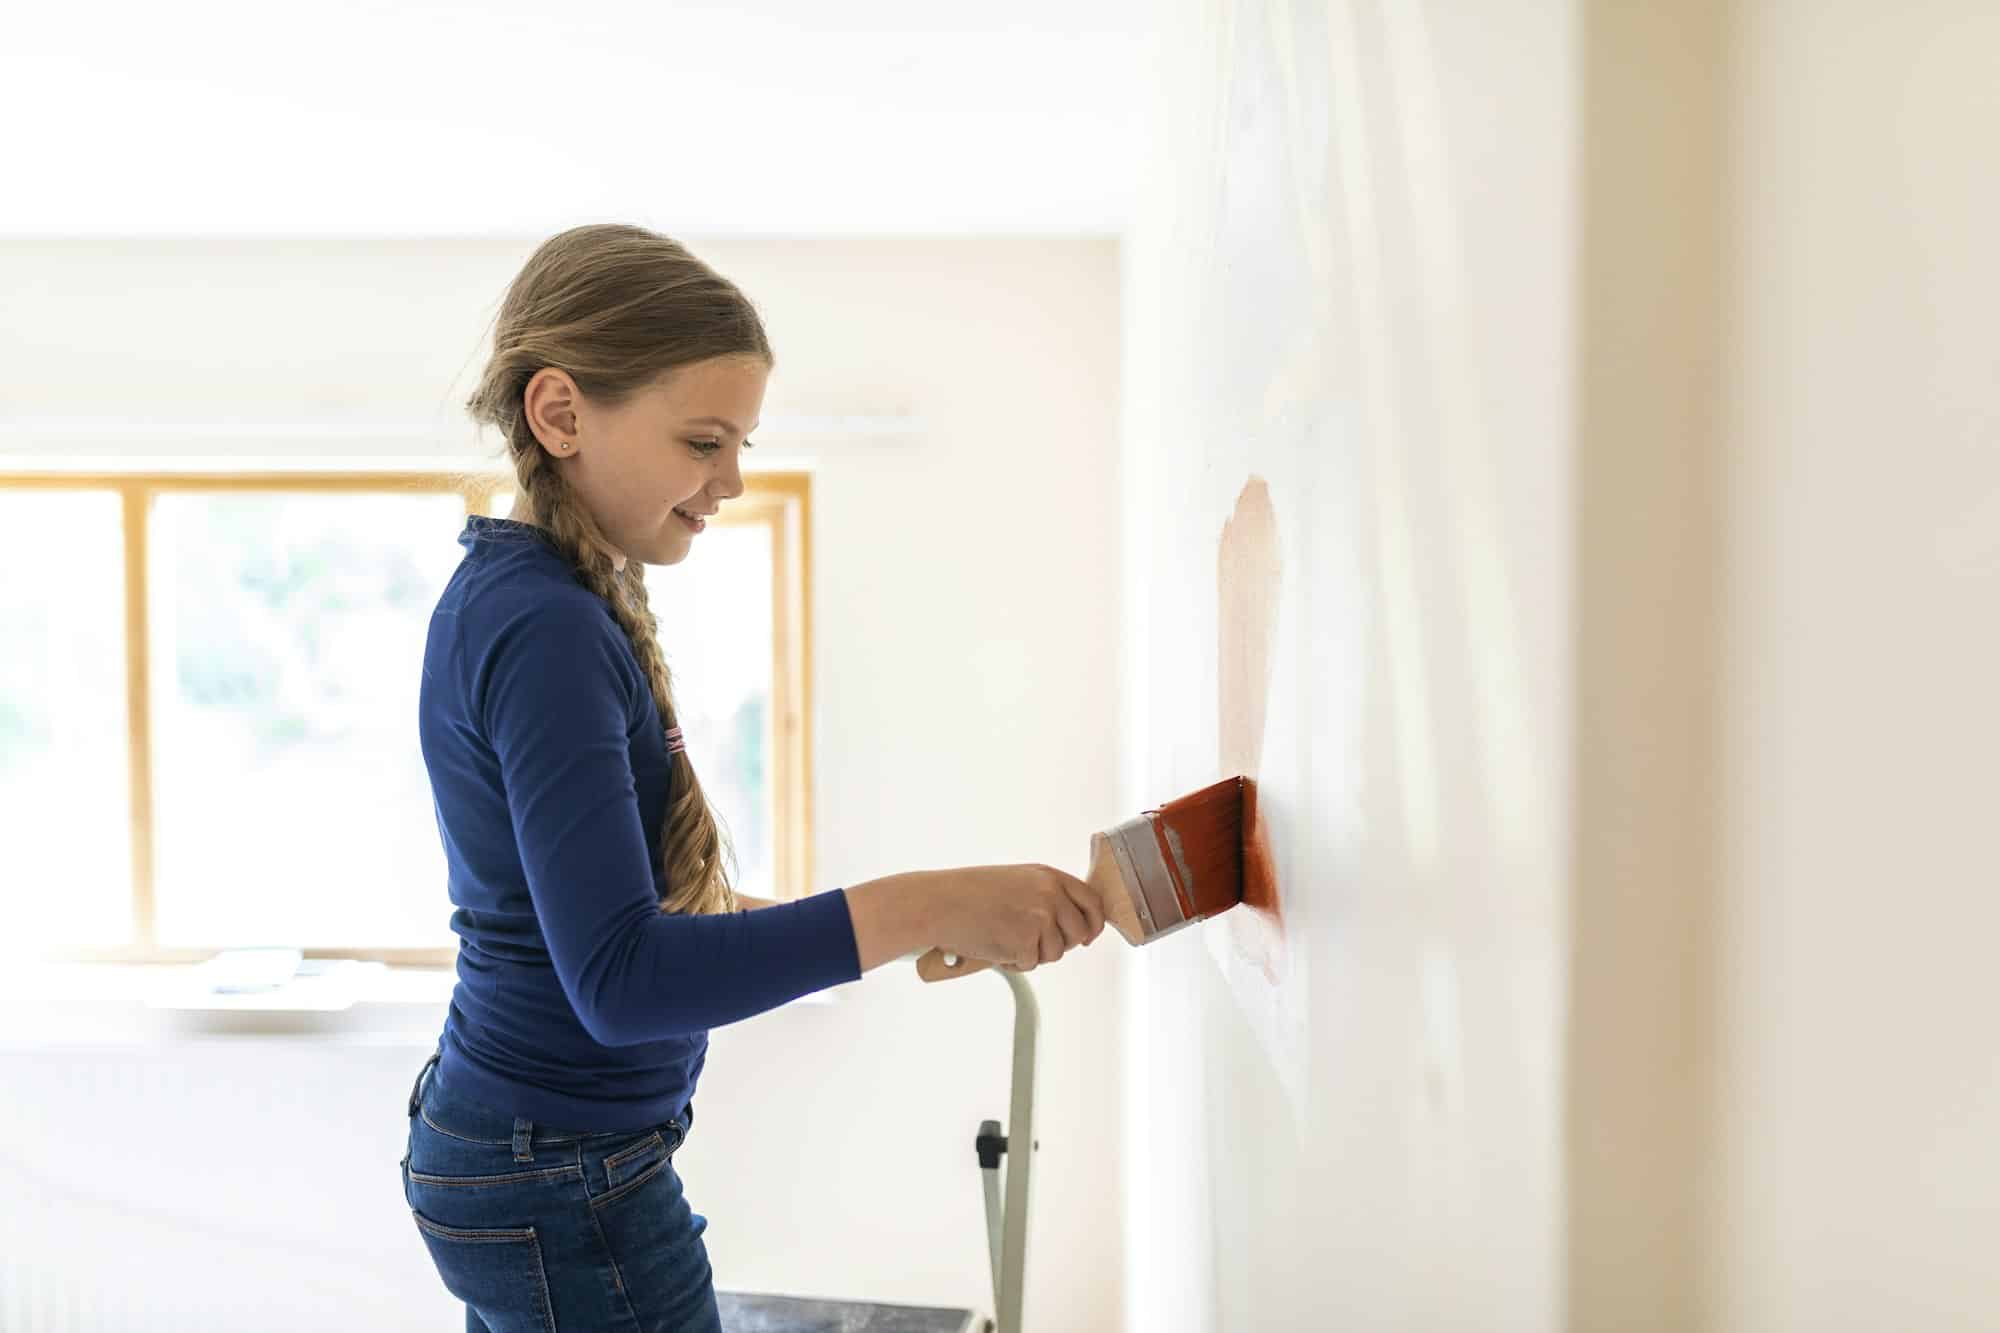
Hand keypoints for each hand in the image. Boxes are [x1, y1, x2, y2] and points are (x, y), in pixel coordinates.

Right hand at [931, 862, 1104, 971]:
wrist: (939, 903)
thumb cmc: (969, 894)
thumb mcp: (1016, 881)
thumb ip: (1046, 896)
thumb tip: (1072, 925)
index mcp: (1049, 876)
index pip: (1093, 902)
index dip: (1094, 923)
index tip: (1088, 936)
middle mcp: (1050, 894)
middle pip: (1079, 933)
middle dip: (1060, 944)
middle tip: (1033, 944)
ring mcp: (1040, 917)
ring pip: (1055, 953)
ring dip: (1032, 954)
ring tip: (1004, 940)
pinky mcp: (1026, 941)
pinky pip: (1030, 964)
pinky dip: (1013, 963)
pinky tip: (994, 948)